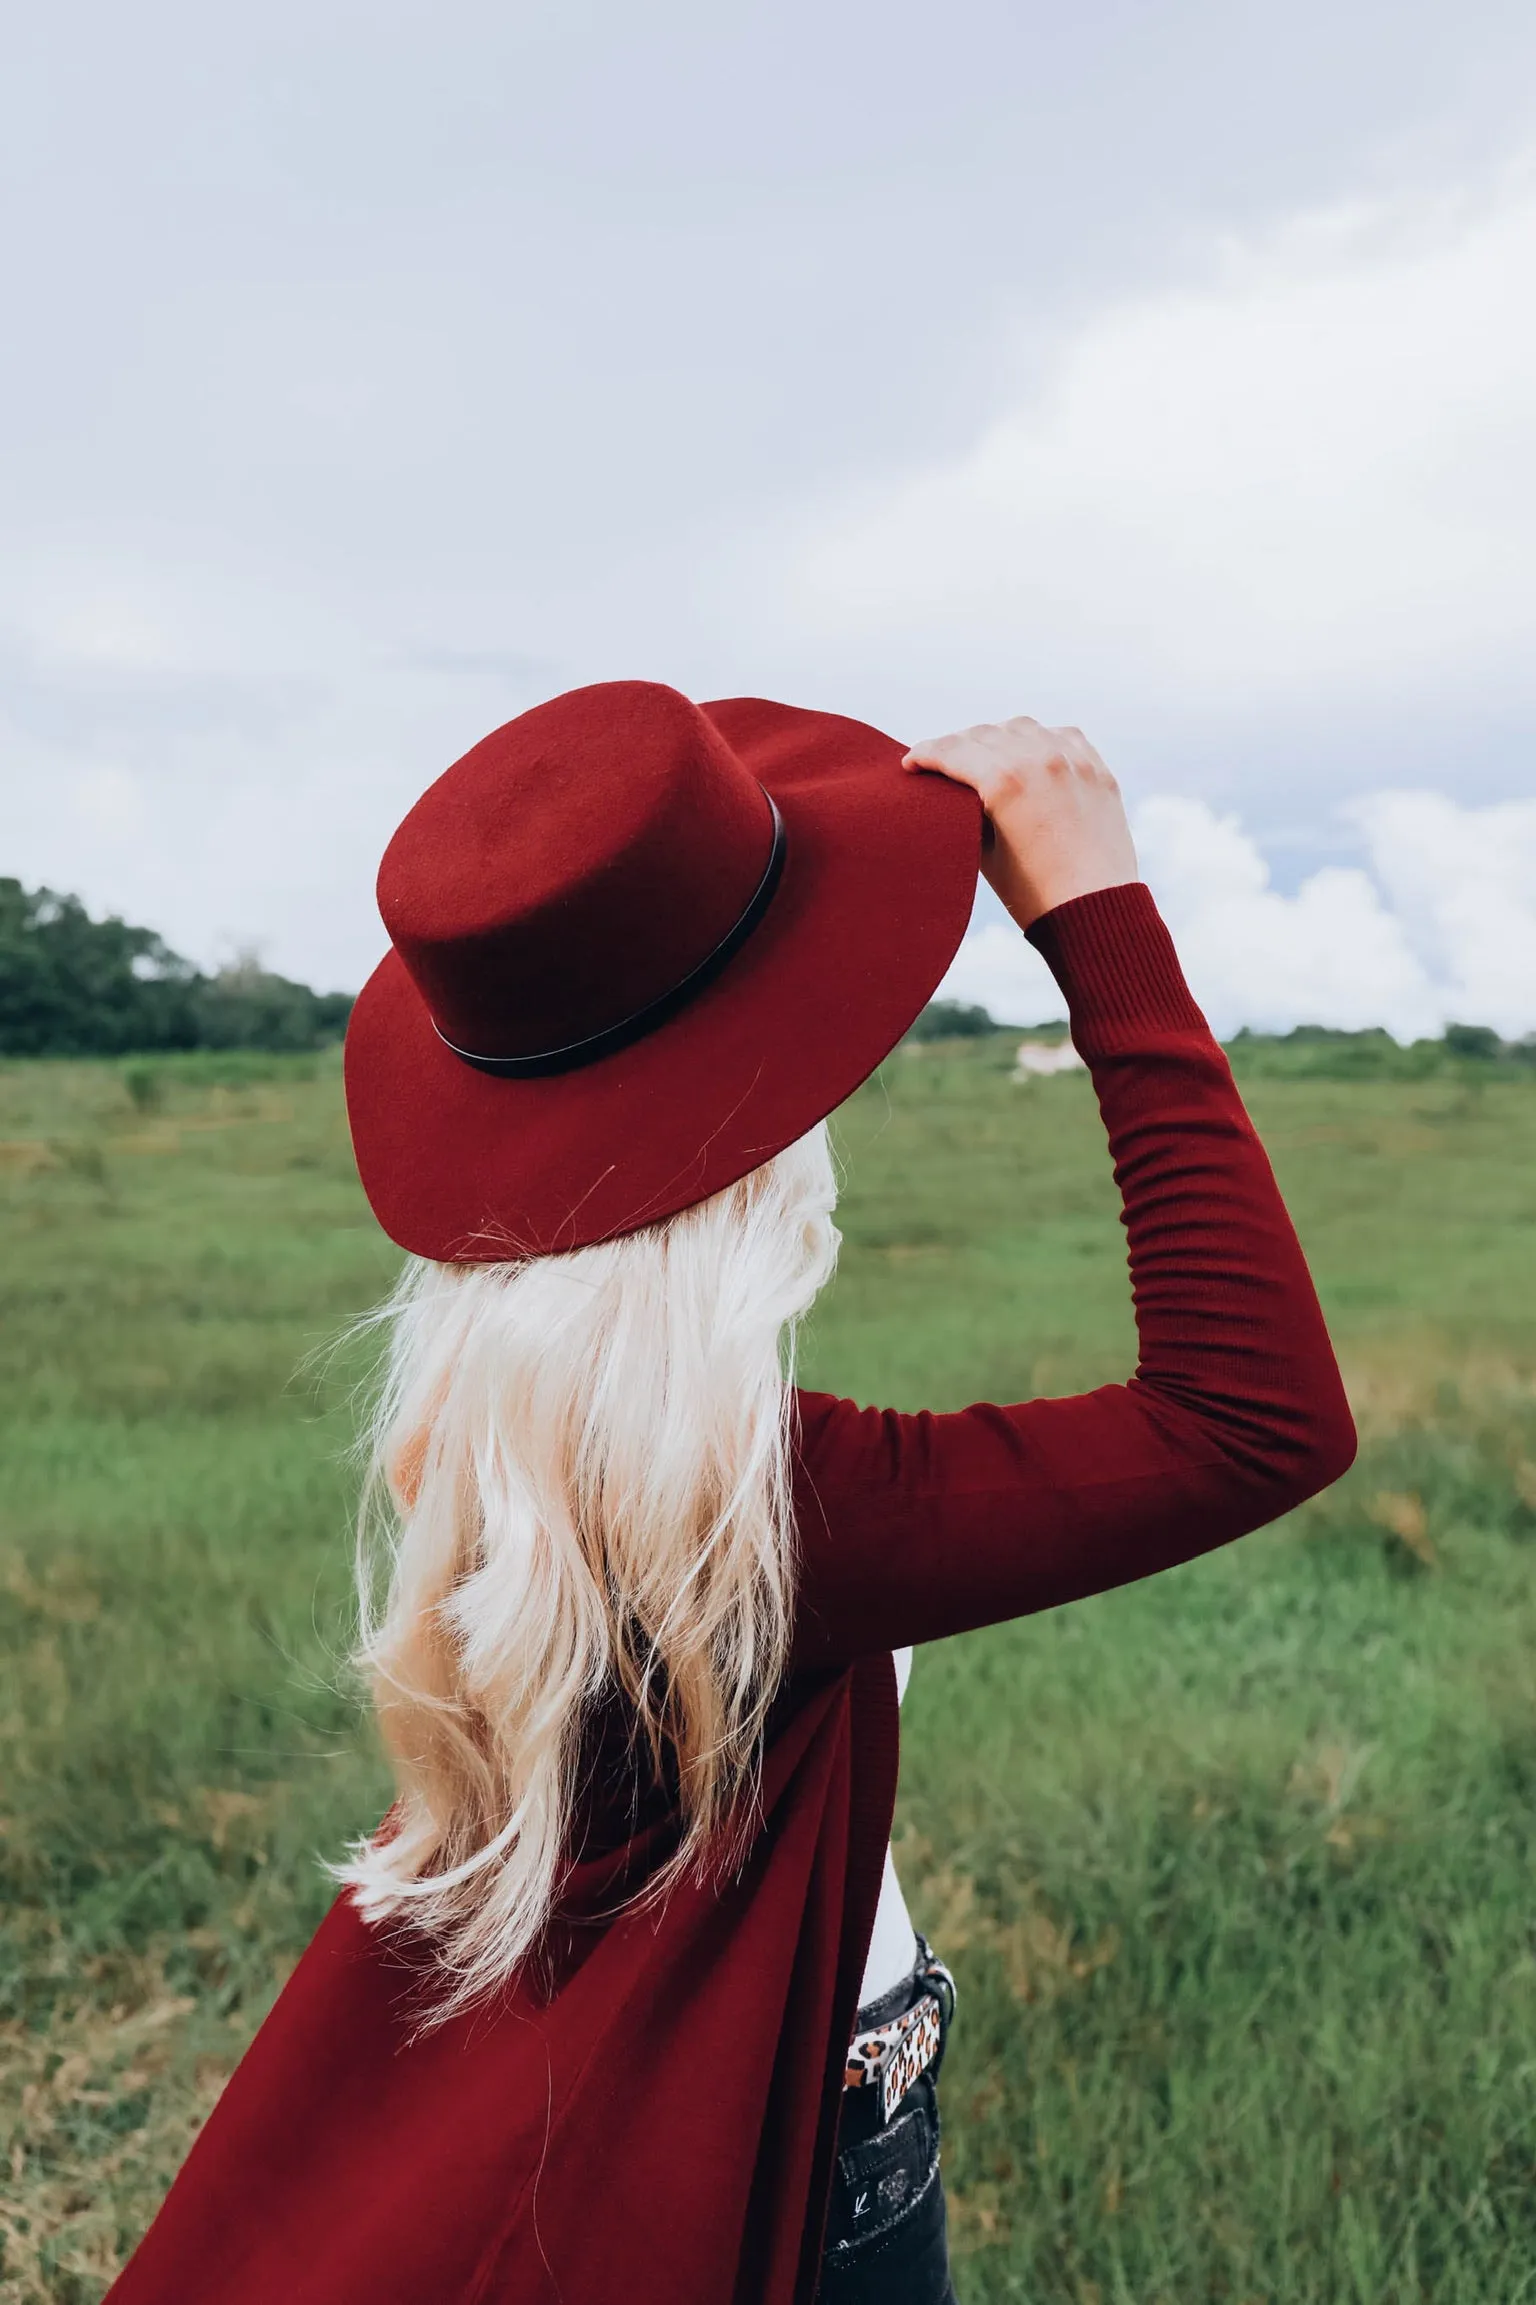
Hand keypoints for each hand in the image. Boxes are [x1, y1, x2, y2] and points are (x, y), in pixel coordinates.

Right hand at [902, 717, 1138, 931]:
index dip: (924, 754)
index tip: (911, 761)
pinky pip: (1061, 736)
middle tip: (942, 761)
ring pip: (1021, 728)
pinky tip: (1029, 753)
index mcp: (1005, 782)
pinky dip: (1039, 740)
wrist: (1095, 911)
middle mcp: (1039, 760)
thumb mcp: (985, 853)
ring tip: (984, 755)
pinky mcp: (1096, 770)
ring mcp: (1072, 761)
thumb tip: (956, 791)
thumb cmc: (1035, 894)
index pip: (952, 752)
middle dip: (955, 745)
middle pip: (983, 734)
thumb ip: (967, 811)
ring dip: (996, 737)